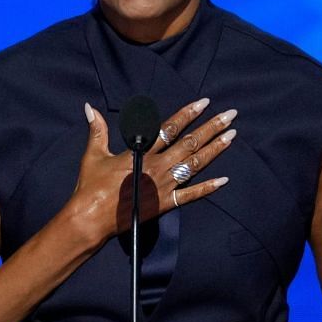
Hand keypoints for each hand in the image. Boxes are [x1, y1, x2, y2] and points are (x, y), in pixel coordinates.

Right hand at [67, 98, 235, 246]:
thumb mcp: (93, 154)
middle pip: (190, 143)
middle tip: (230, 115)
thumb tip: (90, 108)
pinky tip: (223, 180)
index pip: (170, 128)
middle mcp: (157, 166)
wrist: (91, 217)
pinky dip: (208, 188)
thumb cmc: (91, 186)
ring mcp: (164, 185)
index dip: (188, 114)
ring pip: (195, 164)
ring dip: (214, 150)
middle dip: (212, 127)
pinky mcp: (165, 203)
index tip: (204, 103)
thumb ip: (97, 130)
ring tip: (231, 136)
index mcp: (141, 152)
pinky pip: (191, 195)